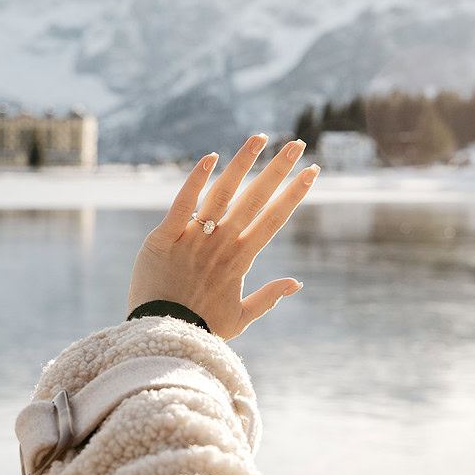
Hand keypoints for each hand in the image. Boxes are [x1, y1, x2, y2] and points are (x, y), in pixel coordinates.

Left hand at [127, 134, 319, 340]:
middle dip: (278, 170)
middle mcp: (222, 243)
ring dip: (243, 163)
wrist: (161, 337)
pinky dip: (197, 180)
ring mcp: (194, 237)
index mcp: (242, 259)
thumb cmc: (201, 329)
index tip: (312, 172)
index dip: (294, 194)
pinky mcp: (164, 236)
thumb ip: (269, 298)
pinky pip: (183, 203)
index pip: (273, 219)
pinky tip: (212, 157)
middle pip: (255, 199)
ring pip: (223, 193)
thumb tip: (297, 283)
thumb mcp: (240, 318)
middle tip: (298, 144)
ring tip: (261, 138)